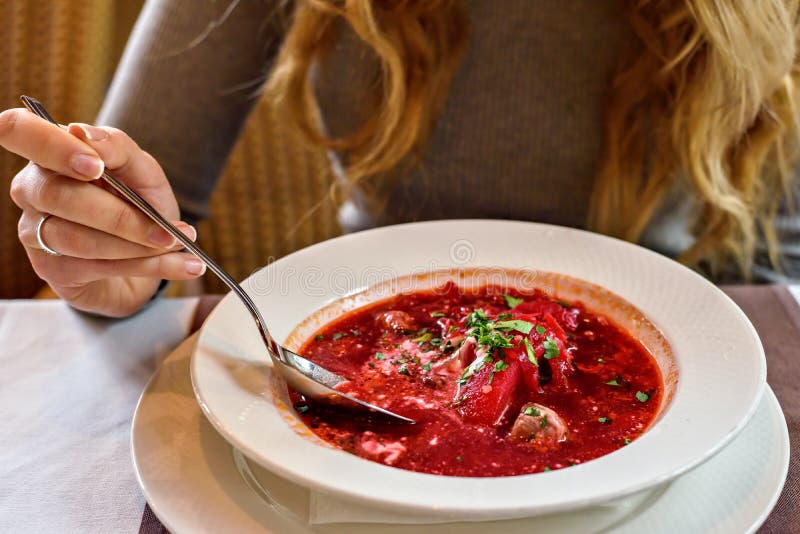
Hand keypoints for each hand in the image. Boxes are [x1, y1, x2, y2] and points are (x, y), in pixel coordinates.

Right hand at [1, 108, 204, 316]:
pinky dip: (151, 266)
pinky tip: (184, 265)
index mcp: (50, 154)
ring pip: (80, 239)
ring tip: (178, 244)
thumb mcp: (141, 170)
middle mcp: (33, 190)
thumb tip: (84, 134)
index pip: (18, 131)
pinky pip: (101, 267)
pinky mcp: (53, 269)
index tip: (95, 166)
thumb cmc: (137, 202)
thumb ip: (118, 148)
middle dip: (120, 216)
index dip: (52, 147)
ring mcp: (36, 232)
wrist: (147, 252)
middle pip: (58, 195)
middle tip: (168, 228)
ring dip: (139, 245)